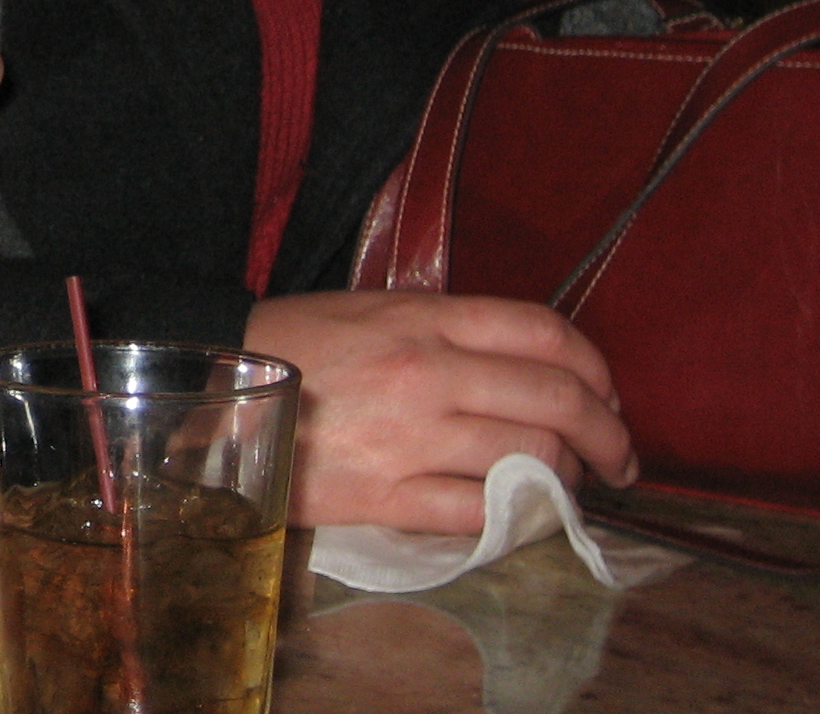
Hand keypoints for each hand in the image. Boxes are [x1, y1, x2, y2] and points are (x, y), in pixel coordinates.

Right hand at [244, 289, 637, 531]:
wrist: (209, 393)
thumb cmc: (291, 347)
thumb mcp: (368, 310)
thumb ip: (445, 330)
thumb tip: (523, 368)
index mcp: (421, 319)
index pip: (543, 332)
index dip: (596, 367)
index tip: (608, 396)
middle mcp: (426, 373)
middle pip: (556, 402)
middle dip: (608, 436)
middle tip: (617, 458)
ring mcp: (409, 438)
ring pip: (530, 461)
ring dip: (566, 480)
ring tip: (566, 487)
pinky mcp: (386, 497)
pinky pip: (479, 513)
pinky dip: (516, 517)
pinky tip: (520, 514)